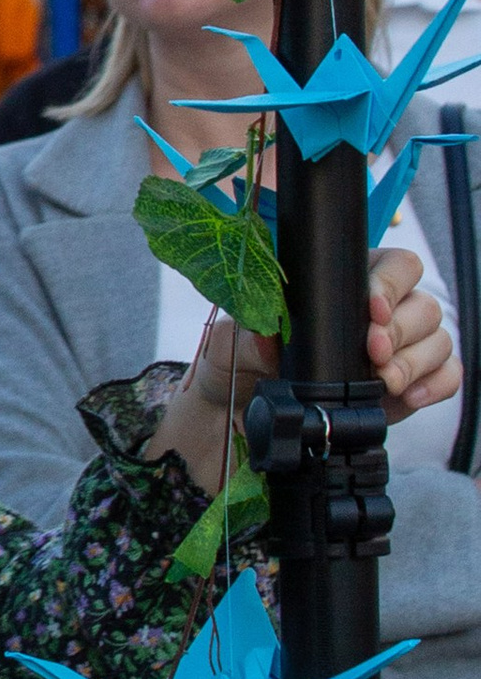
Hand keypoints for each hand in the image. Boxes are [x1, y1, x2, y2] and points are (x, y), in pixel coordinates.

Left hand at [148, 245, 457, 479]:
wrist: (243, 413)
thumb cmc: (240, 362)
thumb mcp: (231, 344)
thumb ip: (247, 336)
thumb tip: (267, 336)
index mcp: (346, 283)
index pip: (394, 265)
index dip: (391, 284)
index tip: (374, 311)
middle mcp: (384, 309)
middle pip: (423, 304)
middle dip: (401, 331)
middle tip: (374, 356)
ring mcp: (403, 347)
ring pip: (438, 339)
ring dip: (416, 361)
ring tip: (385, 382)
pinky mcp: (413, 383)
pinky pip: (447, 375)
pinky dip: (436, 384)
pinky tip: (410, 397)